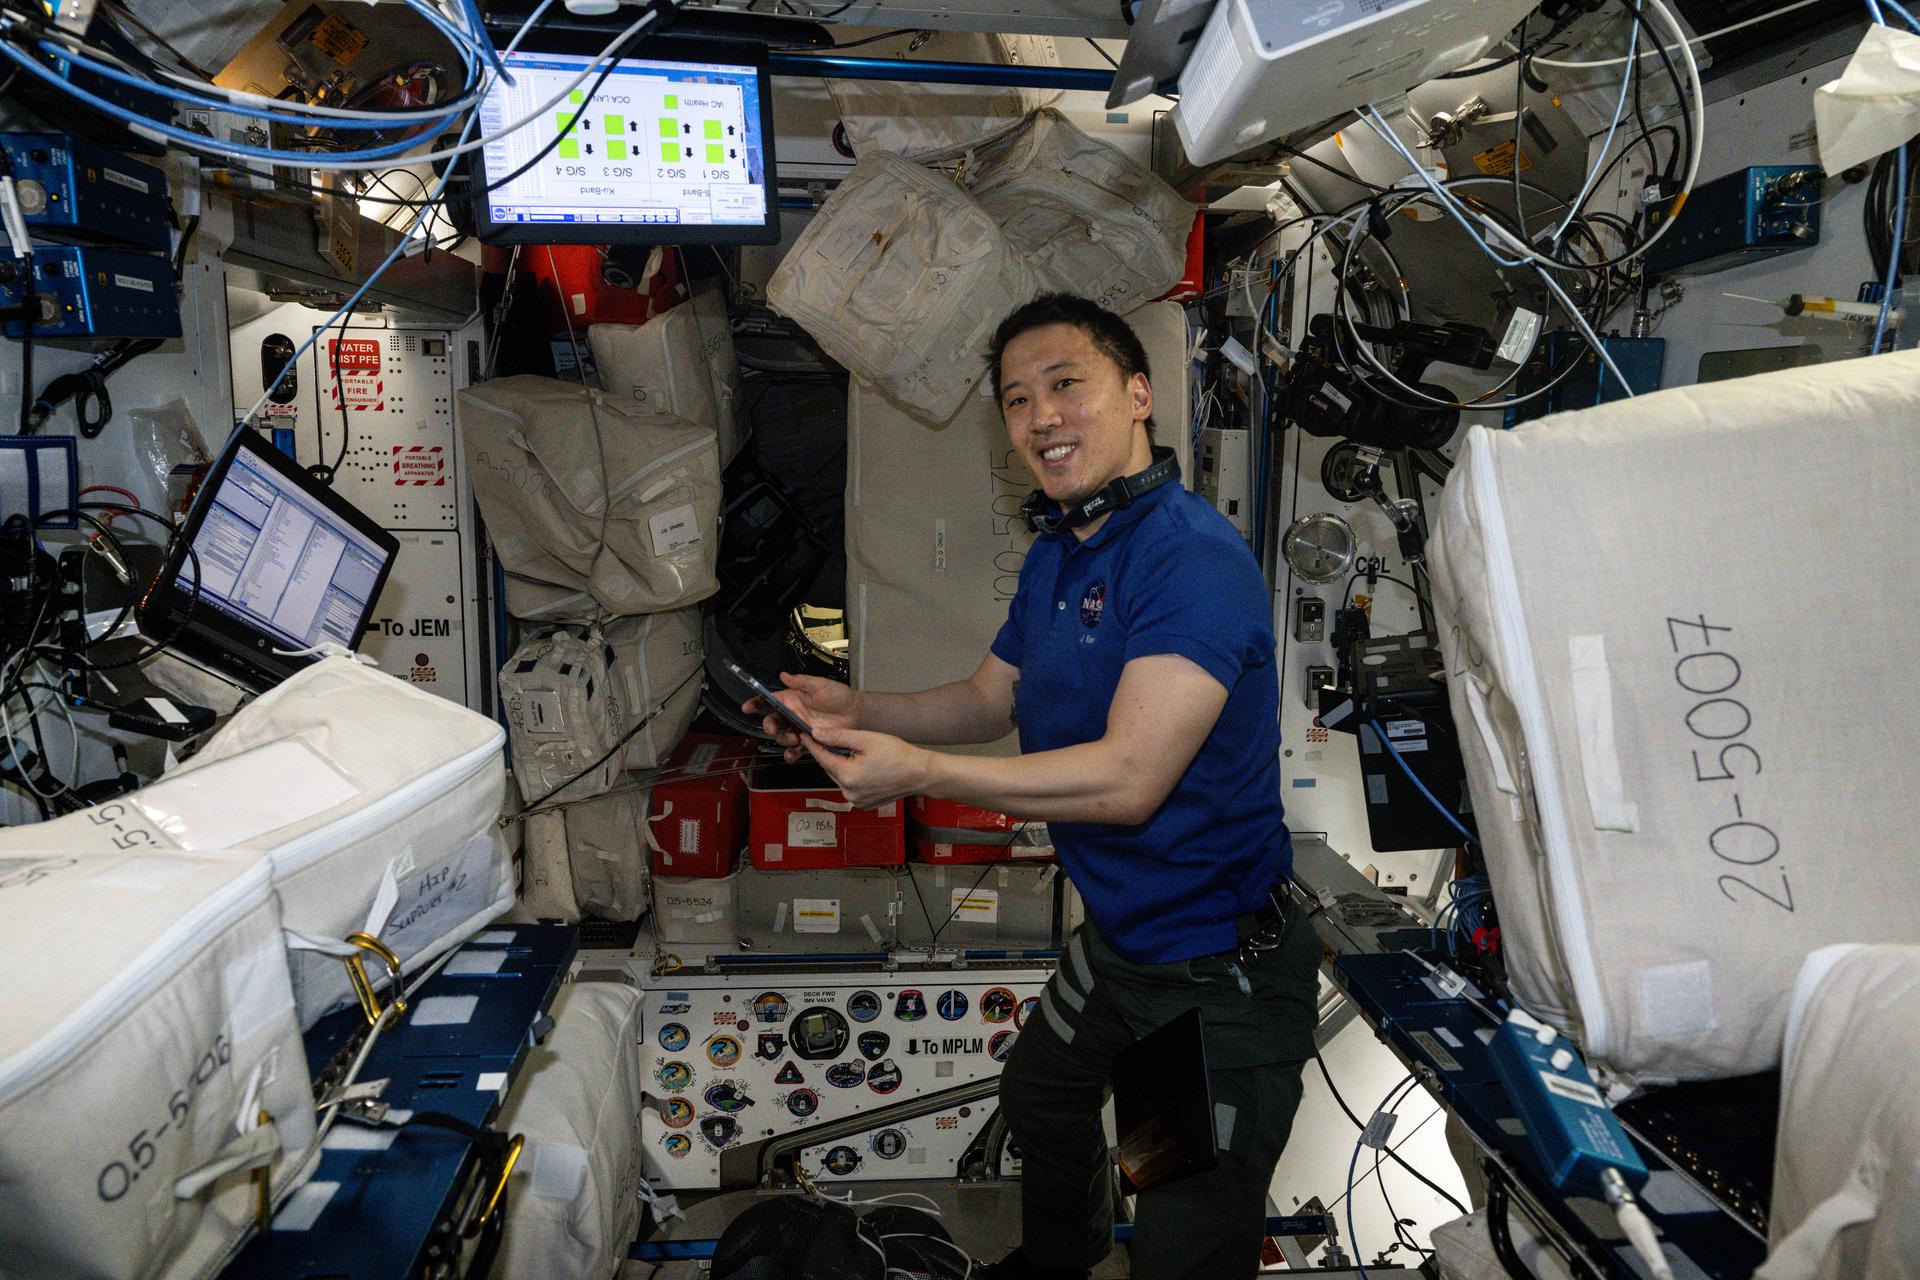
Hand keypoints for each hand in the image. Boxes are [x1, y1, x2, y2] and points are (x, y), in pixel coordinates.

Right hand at [742, 671, 860, 763]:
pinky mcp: (809, 742)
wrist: (856, 713)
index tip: (747, 708)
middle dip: (769, 727)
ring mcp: (799, 729)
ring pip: (782, 737)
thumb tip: (784, 675)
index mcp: (792, 699)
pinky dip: (791, 754)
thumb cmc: (839, 696)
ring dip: (783, 740)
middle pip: (772, 722)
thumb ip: (802, 682)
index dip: (756, 703)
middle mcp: (792, 714)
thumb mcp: (821, 685)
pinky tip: (794, 753)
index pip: (769, 700)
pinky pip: (795, 750)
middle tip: (774, 729)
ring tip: (793, 739)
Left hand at [800, 724, 931, 808]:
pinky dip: (852, 776)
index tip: (805, 734)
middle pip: (830, 768)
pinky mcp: (863, 804)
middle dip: (831, 754)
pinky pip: (850, 786)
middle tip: (837, 740)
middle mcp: (849, 792)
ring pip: (840, 777)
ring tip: (857, 753)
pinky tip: (865, 767)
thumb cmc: (898, 755)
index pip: (821, 757)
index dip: (813, 744)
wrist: (920, 774)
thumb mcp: (866, 739)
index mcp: (847, 776)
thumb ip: (838, 736)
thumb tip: (816, 733)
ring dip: (842, 765)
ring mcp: (856, 801)